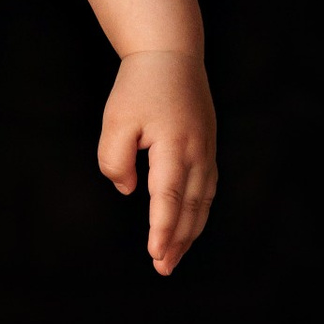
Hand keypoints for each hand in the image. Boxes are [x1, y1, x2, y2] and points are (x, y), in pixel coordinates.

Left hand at [99, 50, 216, 273]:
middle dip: (177, 240)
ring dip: (189, 231)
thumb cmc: (139, 86)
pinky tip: (189, 227)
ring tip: (174, 257)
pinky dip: (198, 212)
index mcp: (174, 145)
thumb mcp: (116, 120)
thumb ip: (115, 159)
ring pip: (202, 201)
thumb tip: (129, 190)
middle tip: (162, 268)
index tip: (155, 252)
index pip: (168, 197)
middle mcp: (197, 152)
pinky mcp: (208, 148)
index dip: (162, 228)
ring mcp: (207, 151)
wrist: (171, 54)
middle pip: (190, 207)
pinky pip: (206, 189)